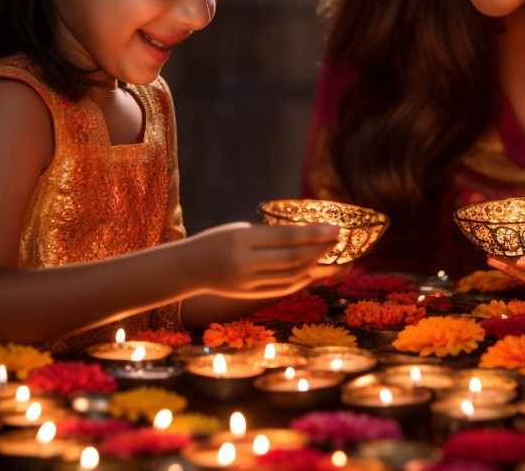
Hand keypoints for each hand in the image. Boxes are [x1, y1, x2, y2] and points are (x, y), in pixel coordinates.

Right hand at [179, 222, 338, 298]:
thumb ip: (270, 235)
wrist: (188, 269)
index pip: (286, 237)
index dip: (314, 234)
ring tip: (331, 255)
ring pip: (292, 276)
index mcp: (241, 239)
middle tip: (337, 241)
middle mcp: (244, 263)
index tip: (335, 228)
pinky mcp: (250, 295)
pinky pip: (283, 288)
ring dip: (316, 266)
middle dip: (320, 250)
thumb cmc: (216, 241)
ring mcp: (247, 283)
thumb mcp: (239, 230)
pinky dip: (303, 279)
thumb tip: (308, 235)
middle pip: (293, 259)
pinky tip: (314, 270)